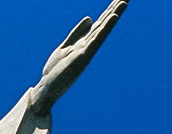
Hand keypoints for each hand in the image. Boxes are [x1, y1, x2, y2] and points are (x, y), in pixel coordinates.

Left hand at [29, 0, 128, 115]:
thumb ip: (77, 33)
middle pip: (104, 24)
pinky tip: (112, 18)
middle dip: (115, 10)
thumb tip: (90, 18)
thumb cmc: (57, 69)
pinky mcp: (82, 56)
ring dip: (113, 15)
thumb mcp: (66, 46)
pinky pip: (95, 40)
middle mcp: (88, 45)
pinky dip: (104, 29)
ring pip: (102, 29)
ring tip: (123, 2)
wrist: (48, 87)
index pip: (100, 23)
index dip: (109, 10)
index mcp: (85, 41)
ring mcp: (87, 50)